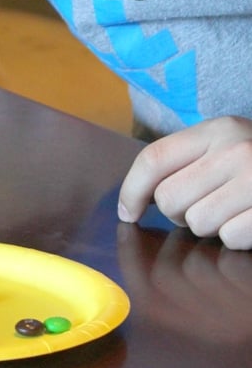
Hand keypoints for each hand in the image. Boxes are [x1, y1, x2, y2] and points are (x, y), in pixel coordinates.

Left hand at [118, 116, 251, 249]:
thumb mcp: (226, 145)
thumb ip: (185, 161)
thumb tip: (133, 200)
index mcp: (219, 129)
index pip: (154, 159)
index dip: (132, 189)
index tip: (129, 212)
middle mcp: (237, 150)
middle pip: (169, 198)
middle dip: (179, 212)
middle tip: (205, 204)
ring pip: (197, 222)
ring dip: (210, 225)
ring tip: (233, 210)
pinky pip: (229, 239)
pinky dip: (237, 238)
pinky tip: (251, 220)